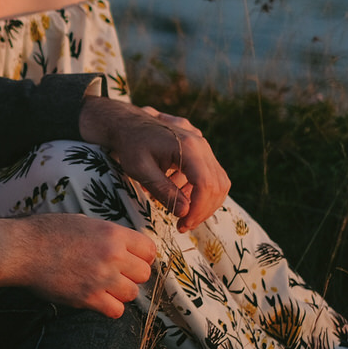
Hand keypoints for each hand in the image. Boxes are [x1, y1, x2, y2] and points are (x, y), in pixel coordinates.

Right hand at [0, 214, 154, 317]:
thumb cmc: (45, 232)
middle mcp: (112, 256)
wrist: (21, 250)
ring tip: (102, 287)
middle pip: (143, 274)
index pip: (149, 249)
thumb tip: (120, 244)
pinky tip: (96, 299)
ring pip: (132, 294)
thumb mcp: (81, 221)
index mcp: (112, 233)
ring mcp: (101, 278)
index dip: (141, 256)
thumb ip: (105, 234)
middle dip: (131, 275)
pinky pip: (116, 311)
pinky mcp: (89, 298)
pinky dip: (109, 308)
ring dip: (119, 292)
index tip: (131, 260)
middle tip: (114, 275)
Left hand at [79, 97, 230, 233]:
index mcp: (187, 147)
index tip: (184, 224)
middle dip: (202, 210)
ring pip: (219, 181)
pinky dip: (201, 191)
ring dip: (204, 202)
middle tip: (183, 225)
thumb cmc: (130, 145)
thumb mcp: (141, 170)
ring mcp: (203, 145)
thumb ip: (163, 190)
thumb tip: (185, 212)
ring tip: (181, 214)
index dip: (198, 209)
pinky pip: (212, 175)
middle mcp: (201, 144)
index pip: (206, 184)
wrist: (128, 123)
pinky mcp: (201, 150)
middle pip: (217, 185)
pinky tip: (180, 196)